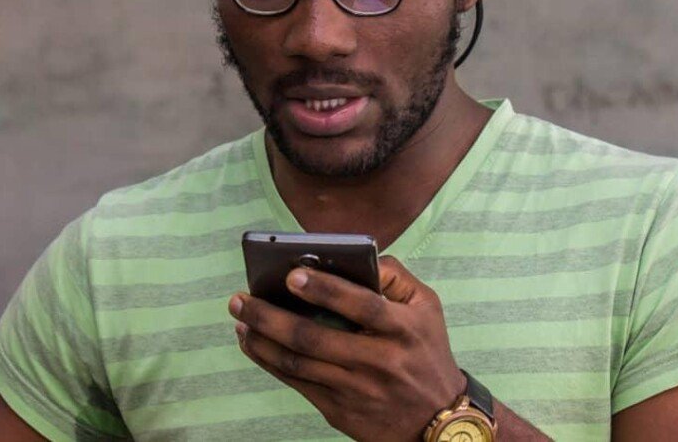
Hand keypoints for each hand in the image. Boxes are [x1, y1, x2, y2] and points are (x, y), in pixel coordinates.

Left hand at [229, 255, 465, 440]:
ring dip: (261, 339)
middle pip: (315, 338)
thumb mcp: (427, 307)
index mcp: (402, 329)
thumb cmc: (427, 351)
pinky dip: (268, 361)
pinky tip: (252, 343)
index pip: (361, 306)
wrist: (438, 422)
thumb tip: (356, 256)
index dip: (326, 291)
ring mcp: (356, 389)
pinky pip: (296, 383)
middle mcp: (378, 360)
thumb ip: (395, 276)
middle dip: (271, 316)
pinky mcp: (339, 410)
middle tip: (241, 297)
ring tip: (240, 318)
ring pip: (297, 363)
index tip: (291, 275)